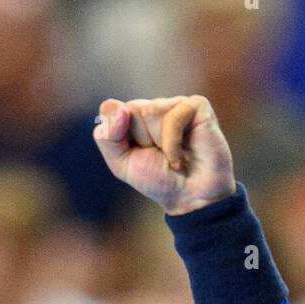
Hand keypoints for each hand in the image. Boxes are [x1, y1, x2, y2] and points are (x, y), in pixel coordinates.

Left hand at [93, 96, 235, 215]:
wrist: (190, 199)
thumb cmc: (159, 181)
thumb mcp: (121, 164)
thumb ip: (107, 137)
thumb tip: (117, 107)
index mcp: (135, 116)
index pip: (111, 111)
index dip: (118, 138)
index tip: (137, 155)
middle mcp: (155, 106)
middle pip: (131, 109)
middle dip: (141, 140)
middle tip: (158, 157)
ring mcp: (176, 104)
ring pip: (151, 111)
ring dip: (159, 143)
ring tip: (173, 156)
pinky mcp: (197, 105)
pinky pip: (172, 118)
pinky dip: (172, 144)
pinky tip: (180, 158)